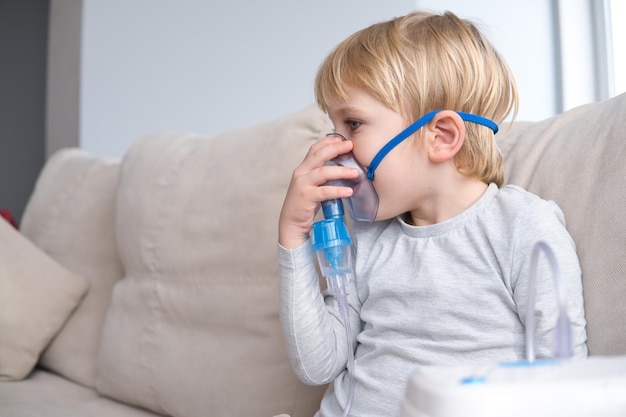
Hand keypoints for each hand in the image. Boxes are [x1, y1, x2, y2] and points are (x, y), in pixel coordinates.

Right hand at [279, 134, 358, 248]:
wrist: (291, 223)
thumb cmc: (305, 203)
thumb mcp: (312, 185)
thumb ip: (322, 175)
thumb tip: (343, 166)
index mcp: (303, 168)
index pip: (314, 149)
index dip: (328, 142)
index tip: (342, 138)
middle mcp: (301, 173)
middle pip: (319, 155)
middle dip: (336, 148)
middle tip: (351, 145)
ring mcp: (302, 184)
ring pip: (323, 172)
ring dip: (341, 171)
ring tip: (355, 172)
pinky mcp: (306, 197)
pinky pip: (325, 191)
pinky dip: (338, 191)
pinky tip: (349, 192)